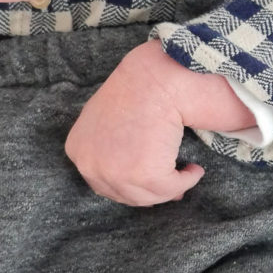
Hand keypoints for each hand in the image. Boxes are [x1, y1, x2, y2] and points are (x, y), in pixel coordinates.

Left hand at [65, 40, 256, 205]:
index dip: (132, 185)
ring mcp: (114, 172)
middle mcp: (90, 165)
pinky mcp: (143, 174)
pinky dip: (186, 181)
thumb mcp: (107, 119)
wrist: (154, 77)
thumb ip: (113, 148)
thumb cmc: (136, 89)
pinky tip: (194, 170)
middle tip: (174, 184)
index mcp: (78, 151)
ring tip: (187, 172)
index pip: (103, 183)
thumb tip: (135, 175)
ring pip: (149, 196)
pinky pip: (170, 188)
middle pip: (125, 194)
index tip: (153, 182)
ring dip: (171, 187)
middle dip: (152, 192)